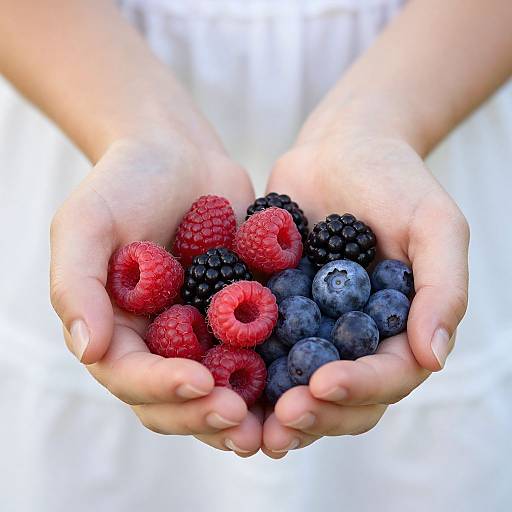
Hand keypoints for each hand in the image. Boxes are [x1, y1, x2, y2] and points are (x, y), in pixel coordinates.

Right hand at [50, 129, 261, 455]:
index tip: (199, 381)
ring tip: (275, 422)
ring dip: (245, 410)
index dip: (162, 387)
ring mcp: (204, 332)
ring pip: (220, 388)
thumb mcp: (86, 223)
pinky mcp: (243, 316)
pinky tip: (301, 380)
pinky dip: (276, 373)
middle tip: (241, 419)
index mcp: (118, 330)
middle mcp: (160, 341)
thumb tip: (87, 349)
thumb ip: (76, 285)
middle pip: (177, 397)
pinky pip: (258, 353)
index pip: (132, 377)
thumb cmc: (124, 183)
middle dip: (206, 413)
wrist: (180, 155)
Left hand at [261, 127, 468, 456]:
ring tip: (243, 422)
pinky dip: (241, 370)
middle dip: (313, 414)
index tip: (322, 383)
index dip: (358, 388)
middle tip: (280, 422)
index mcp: (398, 329)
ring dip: (272, 410)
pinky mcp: (274, 310)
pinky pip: (258, 347)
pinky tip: (216, 380)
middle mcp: (354, 339)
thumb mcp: (434, 224)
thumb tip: (433, 357)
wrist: (339, 148)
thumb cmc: (394, 180)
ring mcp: (312, 328)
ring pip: (296, 384)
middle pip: (340, 396)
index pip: (386, 377)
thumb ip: (442, 288)